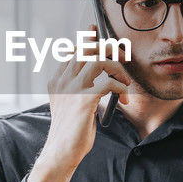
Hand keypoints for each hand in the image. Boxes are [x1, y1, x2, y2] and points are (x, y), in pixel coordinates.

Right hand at [29, 26, 130, 181]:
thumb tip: (99, 76)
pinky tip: (124, 99)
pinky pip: (109, 83)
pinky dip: (121, 88)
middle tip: (123, 57)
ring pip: (99, 60)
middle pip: (87, 49)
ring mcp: (72, 89)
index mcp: (57, 81)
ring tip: (125, 82)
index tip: (95, 31)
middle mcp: (63, 81)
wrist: (61, 151)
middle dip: (109, 48)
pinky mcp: (84, 101)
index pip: (71, 50)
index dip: (86, 39)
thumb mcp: (70, 103)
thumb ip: (79, 87)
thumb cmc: (70, 129)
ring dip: (118, 68)